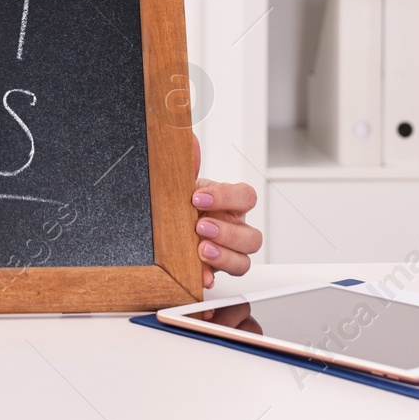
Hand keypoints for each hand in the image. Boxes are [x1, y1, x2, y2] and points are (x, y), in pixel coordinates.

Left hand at [191, 133, 262, 288]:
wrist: (166, 223)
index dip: (226, 197)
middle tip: (201, 227)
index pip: (245, 197)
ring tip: (201, 250)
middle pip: (252, 237)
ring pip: (244, 261)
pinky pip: (223, 280)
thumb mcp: (183, 181)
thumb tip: (189, 139)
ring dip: (224, 257)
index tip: (197, 197)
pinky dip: (211, 278)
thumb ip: (189, 162)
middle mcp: (236, 228)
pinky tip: (200, 276)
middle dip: (228, 233)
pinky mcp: (215, 270)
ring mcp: (228, 252)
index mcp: (231, 203)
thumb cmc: (183, 202)